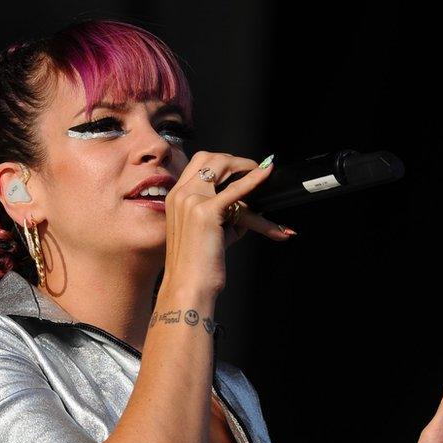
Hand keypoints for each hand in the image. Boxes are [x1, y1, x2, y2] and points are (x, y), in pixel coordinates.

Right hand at [160, 151, 291, 295]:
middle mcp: (180, 194)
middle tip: (254, 167)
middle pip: (209, 158)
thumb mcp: (210, 230)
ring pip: (222, 167)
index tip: (240, 166)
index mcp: (175, 197)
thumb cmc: (199, 263)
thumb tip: (248, 206)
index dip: (222, 160)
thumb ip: (225, 214)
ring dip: (245, 167)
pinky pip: (235, 190)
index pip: (198, 163)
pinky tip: (266, 172)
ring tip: (262, 171)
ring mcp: (191, 201)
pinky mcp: (206, 213)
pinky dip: (253, 179)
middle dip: (234, 159)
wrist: (188, 285)